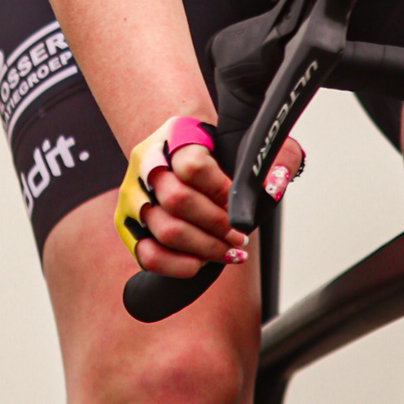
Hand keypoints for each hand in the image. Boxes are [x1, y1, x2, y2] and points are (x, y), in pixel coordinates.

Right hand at [122, 124, 305, 277]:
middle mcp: (147, 166)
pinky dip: (177, 265)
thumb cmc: (216, 151)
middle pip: (177, 200)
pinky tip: (201, 264)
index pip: (193, 165)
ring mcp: (135, 197)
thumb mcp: (249, 142)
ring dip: (204, 247)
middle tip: (239, 237)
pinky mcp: (129, 225)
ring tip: (228, 251)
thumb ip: (274, 156)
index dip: (221, 190)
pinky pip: (148, 255)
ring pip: (166, 230)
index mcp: (174, 137)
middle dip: (216, 224)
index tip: (239, 202)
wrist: (176, 150)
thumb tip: (274, 186)